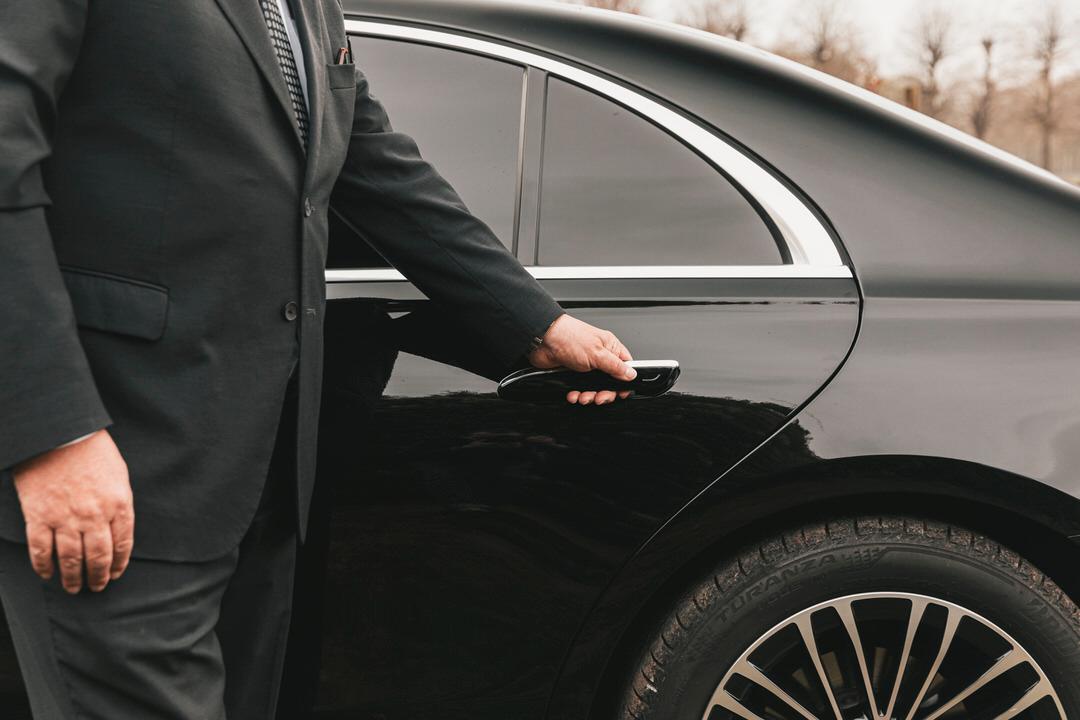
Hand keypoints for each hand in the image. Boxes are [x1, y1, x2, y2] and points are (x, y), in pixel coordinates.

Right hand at [12, 430, 133, 593]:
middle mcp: (94, 516)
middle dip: (98, 576)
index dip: (119, 563)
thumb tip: (118, 528)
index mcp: (118, 504)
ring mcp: (65, 518)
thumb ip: (120, 503)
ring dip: (73, 578)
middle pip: (98, 557)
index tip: (117, 573)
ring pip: (70, 559)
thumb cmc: (93, 451)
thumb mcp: (119, 475)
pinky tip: (48, 575)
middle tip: (97, 587)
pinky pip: (41, 550)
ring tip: (74, 588)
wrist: (59, 435)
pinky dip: (43, 566)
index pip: (122, 544)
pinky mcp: (39, 517)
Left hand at [527, 314, 636, 404]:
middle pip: (609, 382)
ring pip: (594, 387)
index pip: (625, 368)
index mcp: (610, 348)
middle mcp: (599, 356)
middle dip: (604, 393)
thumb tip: (631, 374)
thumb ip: (616, 366)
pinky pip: (579, 388)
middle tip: (598, 398)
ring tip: (583, 397)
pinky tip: (573, 394)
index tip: (619, 393)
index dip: (623, 382)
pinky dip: (576, 394)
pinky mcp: (573, 372)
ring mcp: (586, 365)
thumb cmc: (569, 338)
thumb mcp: (597, 354)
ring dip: (588, 396)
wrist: (543, 340)